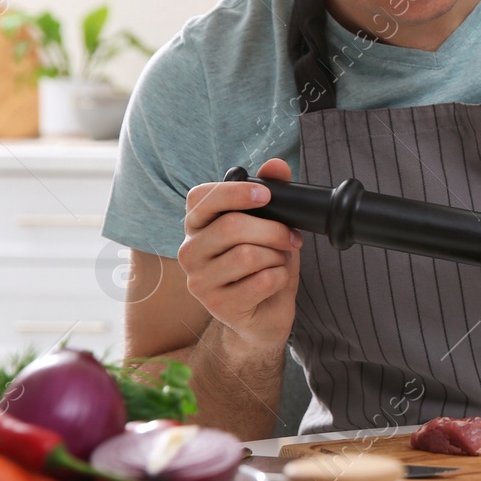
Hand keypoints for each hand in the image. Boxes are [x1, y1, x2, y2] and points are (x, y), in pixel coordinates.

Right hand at [178, 157, 300, 353]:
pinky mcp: (216, 306)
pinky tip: (274, 283)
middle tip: (291, 238)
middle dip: (274, 230)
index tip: (266, 195)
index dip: (235, 192)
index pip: (199, 197)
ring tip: (278, 262)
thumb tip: (277, 165)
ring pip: (248, 255)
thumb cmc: (264, 265)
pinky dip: (280, 278)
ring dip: (277, 257)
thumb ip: (272, 193)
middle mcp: (189, 251)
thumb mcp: (271, 226)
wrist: (265, 315)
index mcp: (198, 226)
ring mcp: (198, 281)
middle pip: (232, 226)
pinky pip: (262, 281)